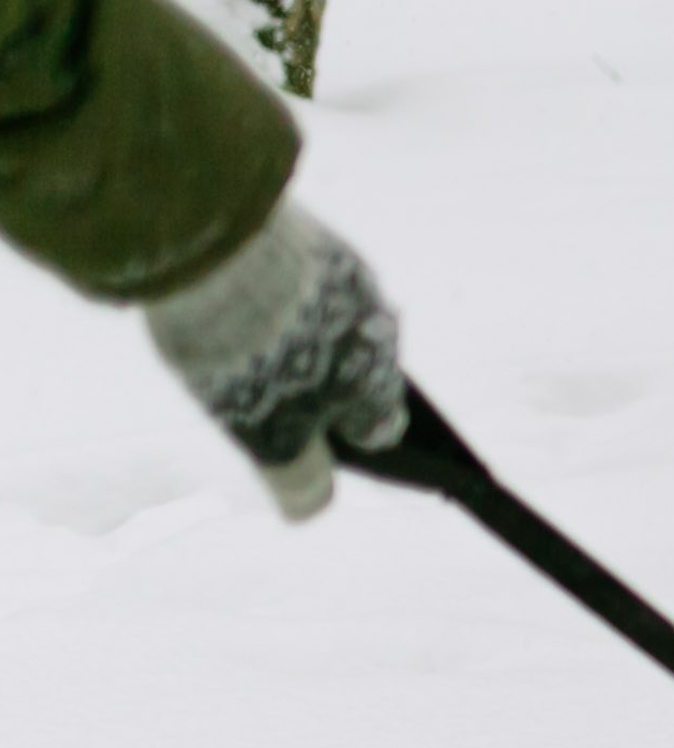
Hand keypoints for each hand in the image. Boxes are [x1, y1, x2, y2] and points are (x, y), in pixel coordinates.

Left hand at [145, 202, 405, 520]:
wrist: (217, 248)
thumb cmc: (248, 354)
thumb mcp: (265, 434)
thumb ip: (296, 477)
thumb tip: (310, 511)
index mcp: (379, 384)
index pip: (382, 427)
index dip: (345, 440)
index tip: (307, 441)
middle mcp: (381, 329)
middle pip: (359, 369)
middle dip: (323, 382)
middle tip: (260, 386)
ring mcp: (350, 277)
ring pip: (335, 321)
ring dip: (304, 332)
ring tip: (242, 338)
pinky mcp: (314, 237)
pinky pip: (307, 278)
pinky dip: (282, 293)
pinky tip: (236, 297)